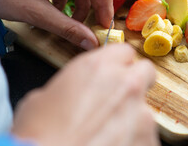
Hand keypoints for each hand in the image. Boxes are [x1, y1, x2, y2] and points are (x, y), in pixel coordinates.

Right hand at [11, 44, 159, 145]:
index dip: (119, 63)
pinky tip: (113, 145)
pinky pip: (146, 136)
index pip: (125, 51)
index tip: (115, 72)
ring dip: (131, 117)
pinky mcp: (148, 141)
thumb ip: (72, 86)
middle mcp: (126, 85)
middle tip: (120, 99)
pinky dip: (134, 140)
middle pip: (145, 72)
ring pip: (145, 108)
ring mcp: (141, 115)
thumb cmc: (39, 135)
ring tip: (108, 133)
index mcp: (100, 68)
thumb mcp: (44, 97)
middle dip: (135, 82)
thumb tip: (75, 93)